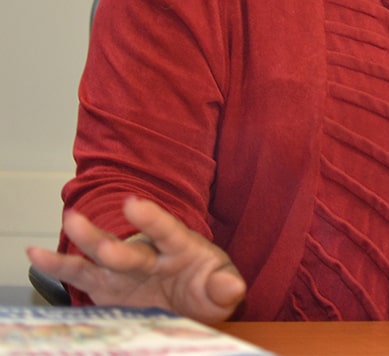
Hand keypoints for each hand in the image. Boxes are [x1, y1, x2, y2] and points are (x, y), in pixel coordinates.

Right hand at [27, 197, 245, 323]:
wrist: (193, 303)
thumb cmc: (207, 289)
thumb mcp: (221, 290)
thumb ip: (223, 288)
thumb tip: (233, 287)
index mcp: (181, 248)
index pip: (167, 231)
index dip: (151, 218)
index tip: (132, 204)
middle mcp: (150, 254)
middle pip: (130, 249)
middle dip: (113, 246)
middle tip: (95, 239)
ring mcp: (126, 269)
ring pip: (102, 254)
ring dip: (86, 240)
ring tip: (69, 220)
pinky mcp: (107, 286)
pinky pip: (81, 275)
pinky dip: (58, 266)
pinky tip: (36, 254)